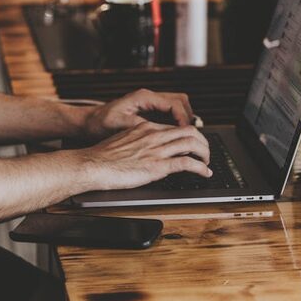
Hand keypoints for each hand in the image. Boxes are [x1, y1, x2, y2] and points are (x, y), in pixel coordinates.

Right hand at [81, 122, 211, 189]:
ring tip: (207, 162)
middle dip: (203, 141)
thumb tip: (146, 150)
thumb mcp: (123, 141)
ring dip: (205, 154)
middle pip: (189, 131)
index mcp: (145, 128)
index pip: (175, 127)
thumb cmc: (102, 157)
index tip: (193, 144)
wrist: (92, 165)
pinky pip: (187, 163)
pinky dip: (201, 168)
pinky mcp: (157, 166)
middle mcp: (154, 135)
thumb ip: (138, 142)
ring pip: (192, 144)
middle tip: (205, 152)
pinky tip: (205, 173)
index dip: (189, 135)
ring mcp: (157, 150)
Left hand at [85, 89, 193, 139]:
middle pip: (181, 101)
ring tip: (185, 138)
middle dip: (188, 118)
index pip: (174, 103)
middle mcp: (149, 98)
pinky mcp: (149, 112)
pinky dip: (176, 124)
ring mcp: (150, 104)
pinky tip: (174, 138)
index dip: (184, 119)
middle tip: (190, 136)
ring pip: (177, 107)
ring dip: (184, 121)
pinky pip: (169, 115)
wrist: (88, 123)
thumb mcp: (119, 126)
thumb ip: (140, 127)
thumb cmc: (99, 124)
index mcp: (143, 97)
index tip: (186, 134)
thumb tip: (159, 132)